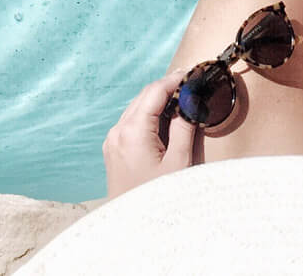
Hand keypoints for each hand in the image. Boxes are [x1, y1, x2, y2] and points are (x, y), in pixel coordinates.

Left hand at [102, 68, 196, 199]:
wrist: (132, 229)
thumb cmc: (157, 198)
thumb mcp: (178, 161)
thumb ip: (183, 126)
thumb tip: (188, 102)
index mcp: (132, 131)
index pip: (154, 92)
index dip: (174, 79)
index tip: (190, 73)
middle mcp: (117, 132)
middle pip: (144, 97)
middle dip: (167, 88)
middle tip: (189, 85)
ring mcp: (112, 141)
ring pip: (136, 108)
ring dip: (157, 102)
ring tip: (181, 102)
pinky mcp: (113, 150)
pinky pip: (131, 122)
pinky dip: (148, 116)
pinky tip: (164, 121)